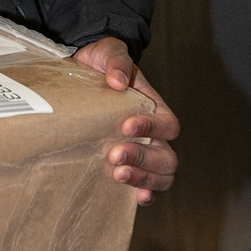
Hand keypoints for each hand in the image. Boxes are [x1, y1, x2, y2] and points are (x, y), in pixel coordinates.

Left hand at [73, 36, 179, 205]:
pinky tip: (135, 198)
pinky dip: (144, 194)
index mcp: (154, 109)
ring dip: (143, 179)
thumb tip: (117, 81)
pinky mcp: (124, 165)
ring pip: (161, 176)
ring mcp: (141, 152)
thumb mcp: (108, 52)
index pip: (167, 125)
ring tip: (118, 175)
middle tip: (114, 155)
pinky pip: (144, 186)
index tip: (126, 126)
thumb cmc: (101, 63)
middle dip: (143, 158)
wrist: (82, 73)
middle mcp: (153, 135)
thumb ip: (116, 61)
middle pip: (166, 156)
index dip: (151, 128)